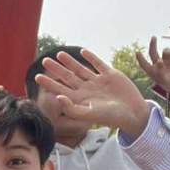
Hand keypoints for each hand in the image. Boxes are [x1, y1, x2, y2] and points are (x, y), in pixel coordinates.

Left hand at [34, 47, 150, 138]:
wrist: (132, 113)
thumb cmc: (110, 117)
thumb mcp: (89, 115)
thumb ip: (72, 108)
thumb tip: (57, 98)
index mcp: (80, 99)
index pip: (60, 89)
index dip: (49, 83)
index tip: (37, 76)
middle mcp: (87, 89)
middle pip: (68, 77)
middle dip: (56, 69)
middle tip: (44, 60)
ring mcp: (98, 82)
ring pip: (80, 69)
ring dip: (70, 62)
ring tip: (59, 54)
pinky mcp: (110, 75)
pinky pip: (98, 64)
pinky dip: (90, 58)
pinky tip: (82, 52)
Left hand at [134, 36, 169, 101]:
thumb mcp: (166, 80)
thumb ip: (160, 71)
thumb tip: (158, 61)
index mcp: (153, 71)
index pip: (144, 64)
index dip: (140, 58)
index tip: (137, 52)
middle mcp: (159, 64)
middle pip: (153, 52)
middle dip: (153, 44)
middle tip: (154, 37)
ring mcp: (167, 60)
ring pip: (166, 50)